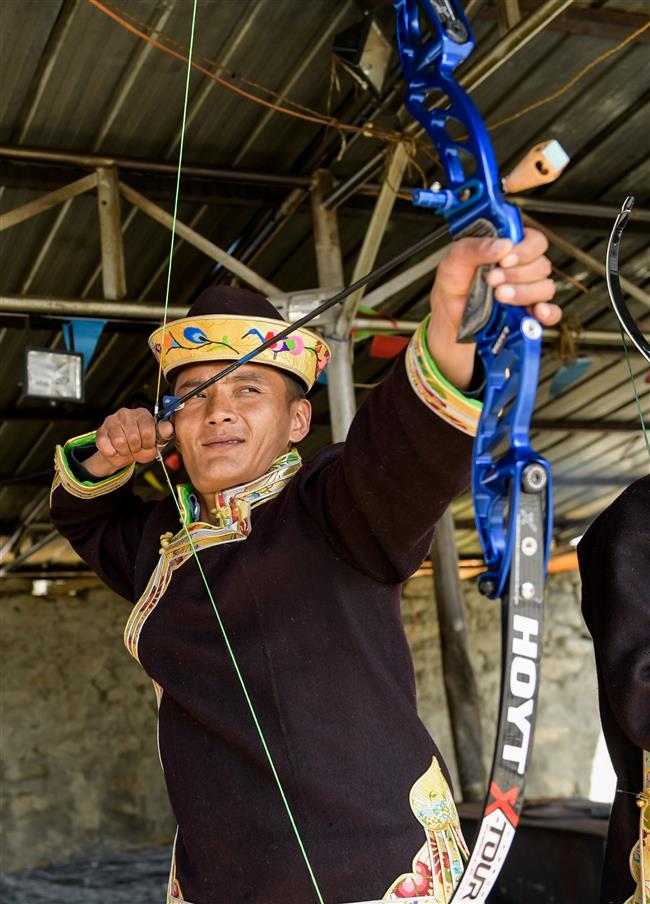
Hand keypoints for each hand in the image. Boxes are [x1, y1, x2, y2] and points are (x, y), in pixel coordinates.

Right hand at [83, 408, 173, 477]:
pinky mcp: (100, 431)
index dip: (148, 444)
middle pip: (134, 438)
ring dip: (125, 452)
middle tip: (136, 449)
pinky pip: (107, 447)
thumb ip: (163, 434)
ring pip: (120, 442)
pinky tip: (117, 450)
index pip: (147, 431)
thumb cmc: (140, 444)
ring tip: (127, 450)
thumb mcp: (155, 442)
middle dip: (136, 450)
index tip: (147, 446)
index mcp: (142, 414)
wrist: (122, 452)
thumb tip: (167, 428)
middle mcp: (126, 413)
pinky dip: (114, 454)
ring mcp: (112, 421)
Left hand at [427, 228, 560, 390]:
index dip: (525, 250)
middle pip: (541, 265)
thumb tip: (503, 245)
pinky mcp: (529, 313)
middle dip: (516, 274)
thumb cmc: (454, 285)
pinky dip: (548, 313)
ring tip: (499, 296)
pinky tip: (535, 311)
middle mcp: (523, 269)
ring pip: (545, 288)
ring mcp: (528, 291)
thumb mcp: (455, 260)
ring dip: (523, 292)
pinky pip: (552, 314)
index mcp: (510, 249)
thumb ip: (475, 247)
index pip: (535, 241)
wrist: (449, 316)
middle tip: (492, 280)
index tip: (505, 260)